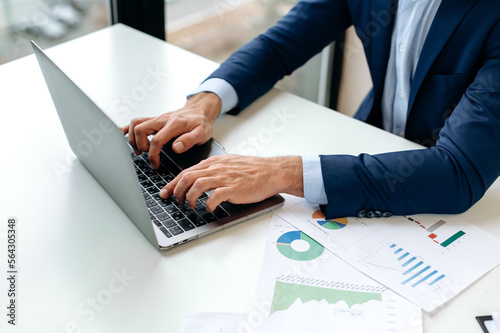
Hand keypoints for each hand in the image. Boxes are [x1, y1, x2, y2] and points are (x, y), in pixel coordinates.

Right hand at [121, 92, 220, 168]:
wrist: (200, 110)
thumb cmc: (201, 122)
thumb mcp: (202, 133)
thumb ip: (189, 140)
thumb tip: (176, 148)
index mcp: (174, 124)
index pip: (156, 140)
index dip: (153, 154)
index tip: (155, 164)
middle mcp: (162, 119)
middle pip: (140, 129)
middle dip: (140, 145)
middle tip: (147, 154)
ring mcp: (157, 119)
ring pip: (136, 123)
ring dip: (133, 138)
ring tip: (141, 149)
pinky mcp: (155, 120)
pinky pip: (137, 121)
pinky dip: (129, 128)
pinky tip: (125, 135)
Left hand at [159, 155, 303, 210]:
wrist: (272, 171)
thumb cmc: (253, 170)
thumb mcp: (230, 164)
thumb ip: (214, 169)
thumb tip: (199, 177)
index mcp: (214, 163)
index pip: (187, 171)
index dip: (173, 183)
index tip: (165, 192)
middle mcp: (217, 169)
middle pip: (187, 177)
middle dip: (176, 191)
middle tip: (175, 201)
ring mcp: (225, 178)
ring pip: (197, 184)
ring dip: (189, 197)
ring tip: (190, 206)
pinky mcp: (233, 188)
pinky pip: (214, 196)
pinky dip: (208, 204)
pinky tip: (209, 208)